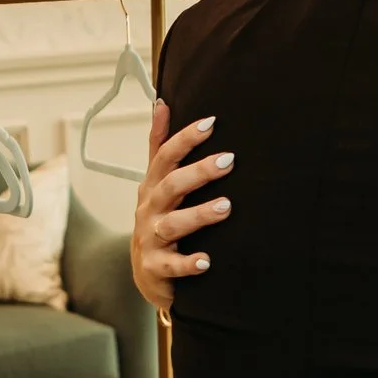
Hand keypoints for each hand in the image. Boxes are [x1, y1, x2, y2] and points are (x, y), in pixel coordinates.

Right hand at [130, 100, 233, 319]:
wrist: (148, 274)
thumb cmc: (159, 220)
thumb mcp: (156, 183)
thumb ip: (159, 146)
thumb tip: (161, 103)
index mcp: (152, 187)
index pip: (164, 157)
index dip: (185, 139)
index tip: (211, 123)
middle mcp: (149, 209)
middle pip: (171, 185)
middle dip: (199, 172)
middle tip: (229, 160)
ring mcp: (150, 238)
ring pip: (173, 224)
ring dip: (199, 214)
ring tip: (226, 206)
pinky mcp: (155, 267)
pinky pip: (172, 265)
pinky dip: (188, 263)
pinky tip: (206, 261)